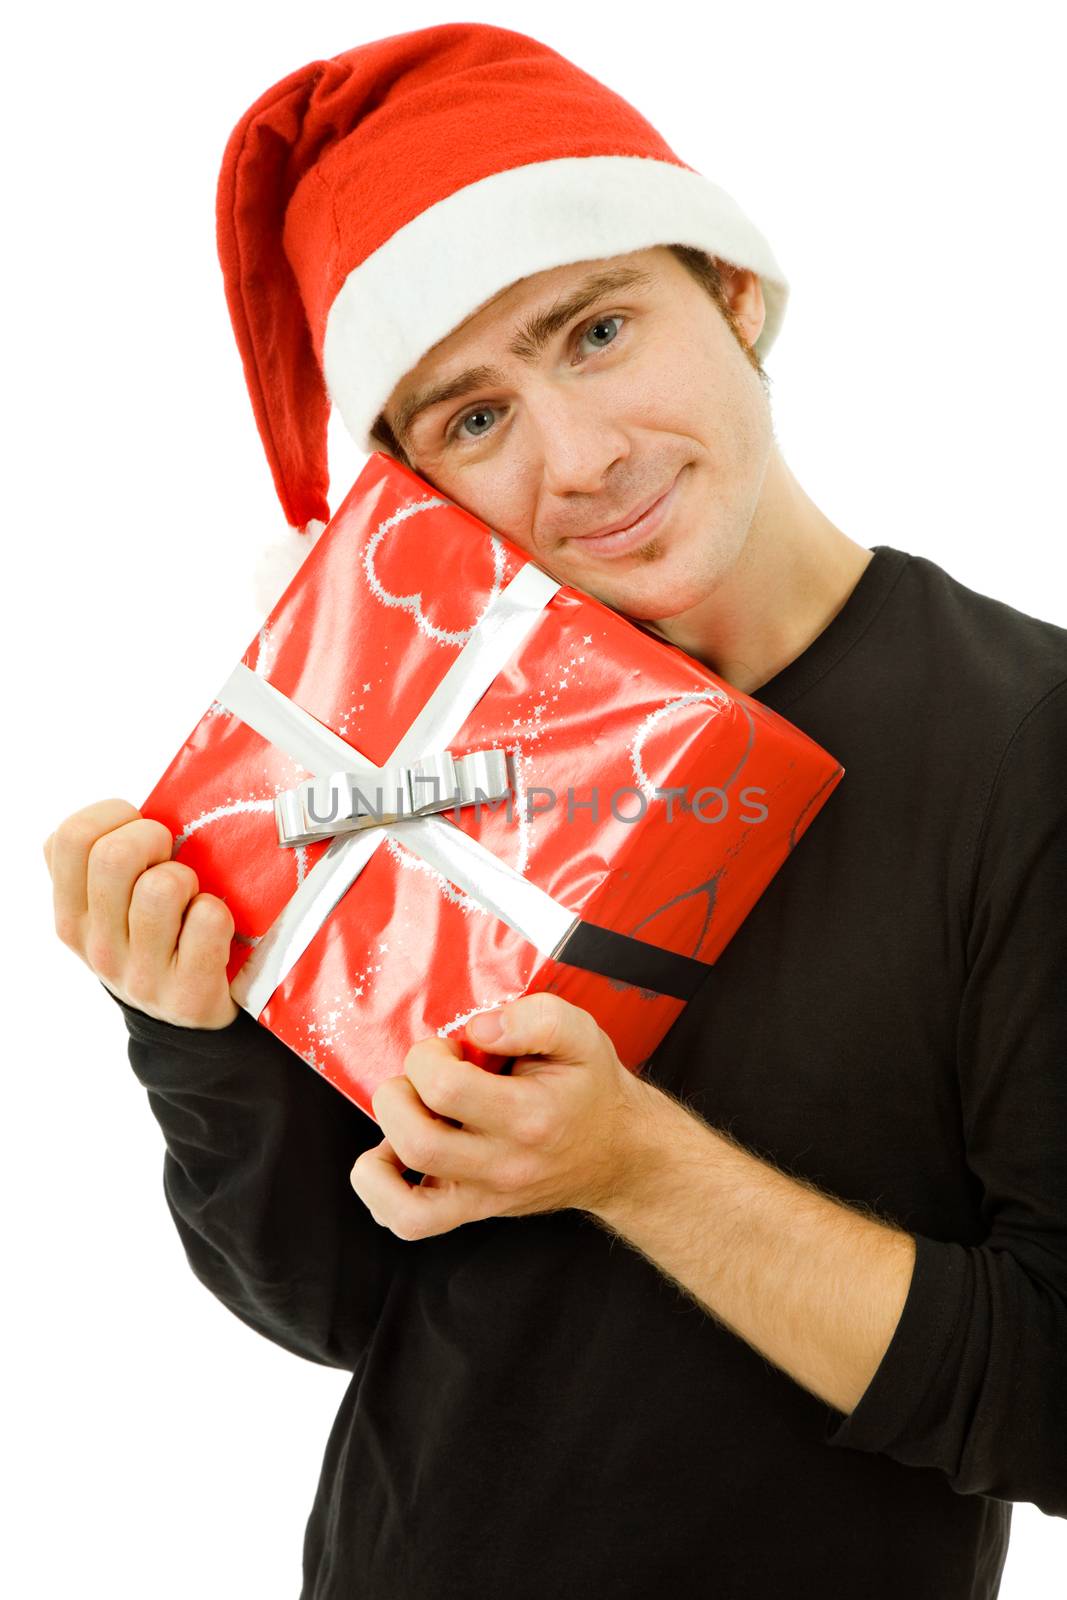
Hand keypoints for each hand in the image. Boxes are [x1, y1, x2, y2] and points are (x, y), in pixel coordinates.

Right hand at [43, 799, 239, 1029]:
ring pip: (161, 887)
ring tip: (190, 895)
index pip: (69, 837)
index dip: (113, 815)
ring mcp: (139, 973)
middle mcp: (97, 945)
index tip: (137, 827)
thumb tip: (148, 806)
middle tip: (170, 855)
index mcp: (71, 914)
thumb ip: (110, 863)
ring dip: (187, 876)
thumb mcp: (111, 908)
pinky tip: (212, 925)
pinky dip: (218, 912)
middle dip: (154, 838)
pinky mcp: (187, 993)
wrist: (186, 1017)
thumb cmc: (154, 939)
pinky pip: (207, 921)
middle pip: (114, 856)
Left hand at [350, 992, 651, 1238]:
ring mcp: (486, 1195)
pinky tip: (393, 1155)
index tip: (447, 1048)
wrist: (620, 1152)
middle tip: (423, 1077)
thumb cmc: (591, 1088)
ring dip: (384, 1146)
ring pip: (404, 1201)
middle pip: (417, 1142)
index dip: (428, 1057)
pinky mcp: (473, 1210)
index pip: (446, 1089)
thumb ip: (532, 1019)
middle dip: (399, 1095)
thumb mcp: (580, 1035)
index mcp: (530, 1115)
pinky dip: (381, 1191)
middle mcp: (504, 1164)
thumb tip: (477, 1029)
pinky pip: (409, 1221)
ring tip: (405, 1116)